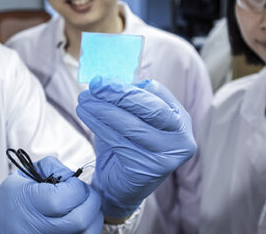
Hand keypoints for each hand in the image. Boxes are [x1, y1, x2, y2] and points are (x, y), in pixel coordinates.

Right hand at [0, 156, 102, 233]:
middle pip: (81, 221)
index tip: (74, 184)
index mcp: (28, 202)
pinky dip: (85, 231)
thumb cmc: (8, 200)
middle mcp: (36, 227)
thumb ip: (52, 167)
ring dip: (93, 219)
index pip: (65, 198)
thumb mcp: (22, 175)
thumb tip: (75, 176)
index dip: (78, 188)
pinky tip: (77, 222)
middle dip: (92, 204)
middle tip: (86, 196)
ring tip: (83, 208)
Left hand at [76, 77, 196, 218]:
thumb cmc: (126, 146)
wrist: (121, 187)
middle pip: (150, 109)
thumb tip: (107, 78)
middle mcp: (181, 138)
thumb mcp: (132, 119)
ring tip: (84, 99)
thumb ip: (127, 101)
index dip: (129, 85)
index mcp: (180, 119)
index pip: (158, 93)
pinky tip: (86, 114)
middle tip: (95, 84)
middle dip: (119, 94)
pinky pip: (120, 141)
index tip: (104, 79)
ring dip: (103, 109)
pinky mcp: (149, 168)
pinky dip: (99, 125)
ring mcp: (168, 155)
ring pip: (132, 125)